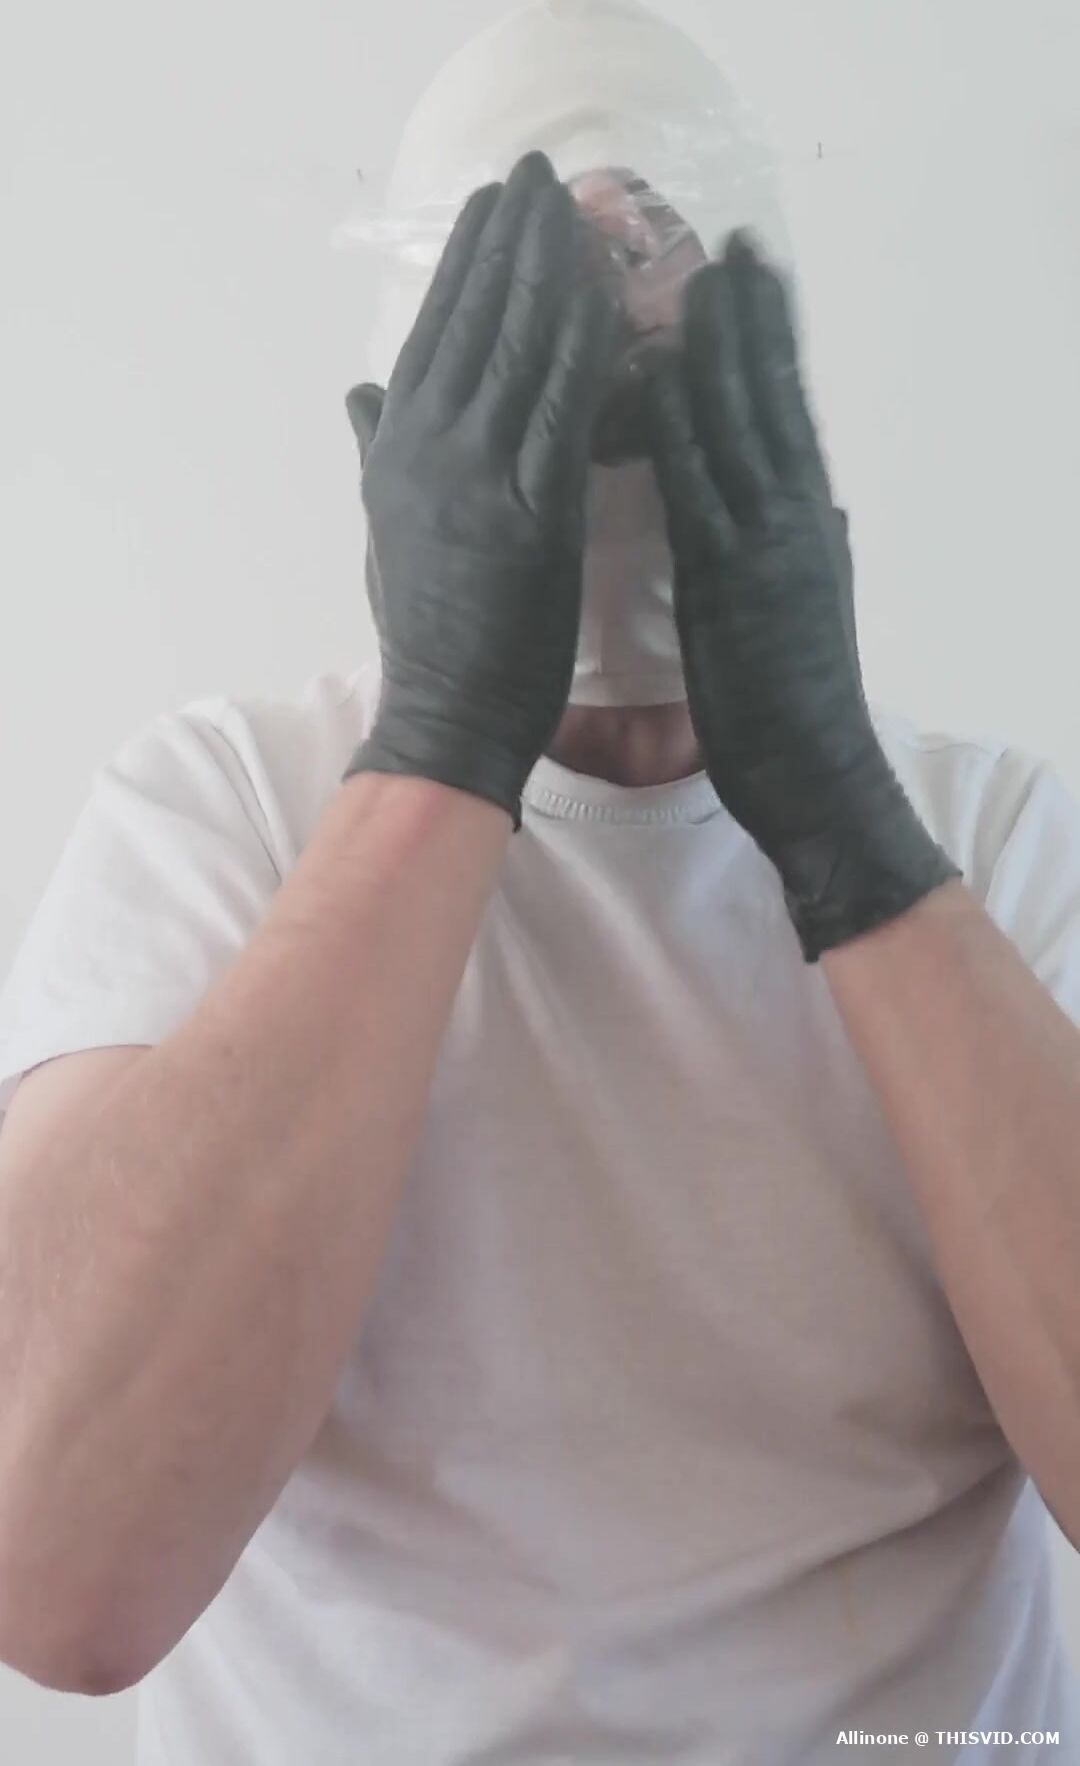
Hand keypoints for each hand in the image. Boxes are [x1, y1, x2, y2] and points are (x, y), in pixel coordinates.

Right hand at [344, 153, 616, 826]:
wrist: (447, 713)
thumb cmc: (425, 631)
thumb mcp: (386, 530)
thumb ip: (377, 452)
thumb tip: (359, 391)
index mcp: (395, 451)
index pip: (432, 333)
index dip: (464, 263)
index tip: (492, 204)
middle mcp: (426, 450)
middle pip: (471, 321)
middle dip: (508, 241)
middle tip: (540, 175)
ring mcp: (476, 478)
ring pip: (516, 351)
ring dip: (549, 271)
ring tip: (578, 208)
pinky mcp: (532, 514)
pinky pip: (563, 410)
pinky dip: (584, 348)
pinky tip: (608, 298)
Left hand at [647, 233, 958, 960]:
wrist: (816, 776)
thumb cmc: (798, 707)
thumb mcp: (809, 610)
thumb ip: (807, 548)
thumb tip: (818, 504)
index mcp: (809, 525)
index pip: (789, 413)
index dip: (774, 341)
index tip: (757, 276)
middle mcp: (796, 519)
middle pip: (772, 398)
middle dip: (753, 318)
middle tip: (730, 242)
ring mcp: (769, 545)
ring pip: (743, 425)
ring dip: (720, 344)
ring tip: (699, 272)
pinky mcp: (734, 582)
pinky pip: (702, 487)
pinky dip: (682, 426)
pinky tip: (660, 372)